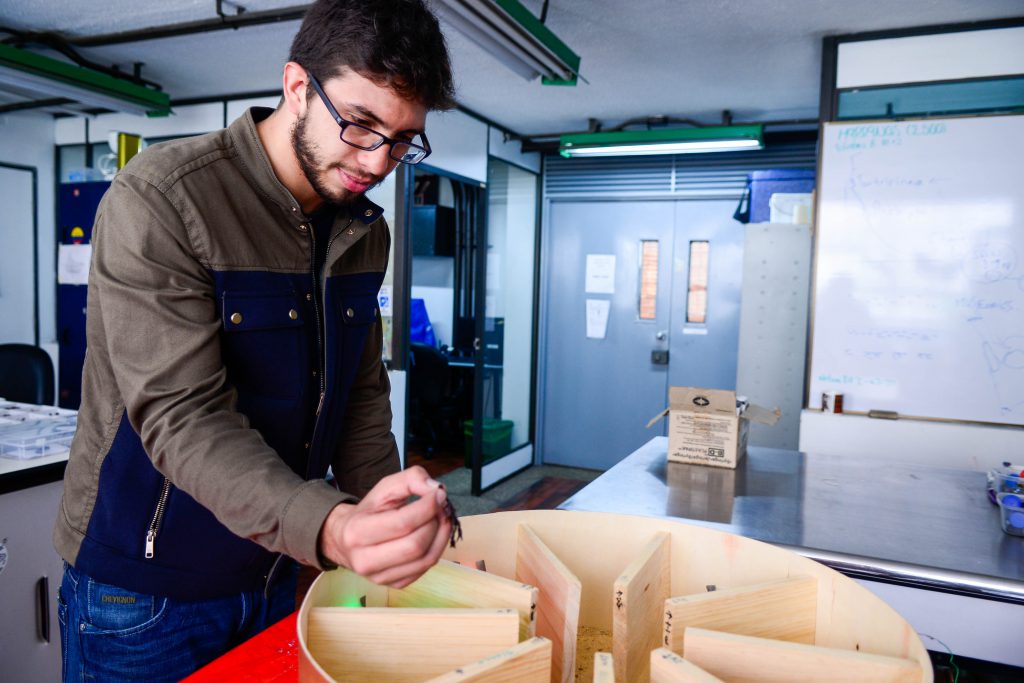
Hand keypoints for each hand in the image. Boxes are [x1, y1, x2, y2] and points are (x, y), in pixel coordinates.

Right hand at [318, 466, 451, 587]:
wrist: (346, 540)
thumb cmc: (369, 511)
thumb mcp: (384, 487)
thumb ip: (411, 478)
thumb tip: (436, 490)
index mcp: (357, 532)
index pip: (403, 522)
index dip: (428, 507)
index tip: (439, 494)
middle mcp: (365, 560)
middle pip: (416, 544)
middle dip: (435, 522)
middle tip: (440, 508)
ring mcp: (380, 577)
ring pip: (426, 560)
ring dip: (441, 536)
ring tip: (441, 519)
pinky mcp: (394, 585)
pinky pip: (425, 568)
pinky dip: (436, 548)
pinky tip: (433, 534)